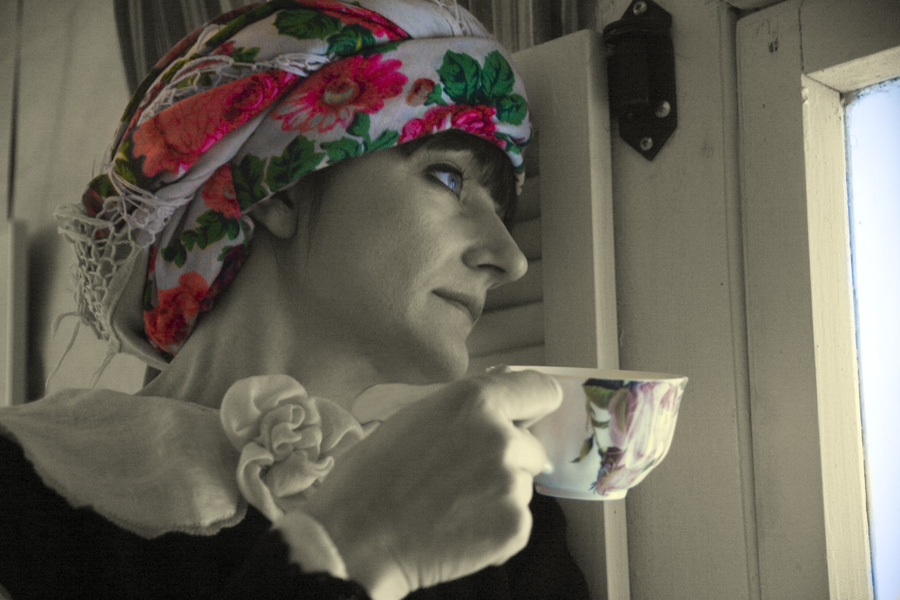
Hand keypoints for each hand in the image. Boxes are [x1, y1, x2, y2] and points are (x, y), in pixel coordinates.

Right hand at [293, 369, 560, 599]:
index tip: (526, 417)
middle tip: (461, 477)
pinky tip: (457, 530)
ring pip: (522, 484)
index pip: (540, 390)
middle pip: (530, 445)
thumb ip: (465, 410)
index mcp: (474, 402)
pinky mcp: (515, 527)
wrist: (358, 540)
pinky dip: (495, 529)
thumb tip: (502, 406)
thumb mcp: (415, 418)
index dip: (533, 406)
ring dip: (498, 494)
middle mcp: (502, 437)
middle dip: (506, 459)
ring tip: (452, 507)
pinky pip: (517, 521)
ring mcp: (512, 484)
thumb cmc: (373, 476)